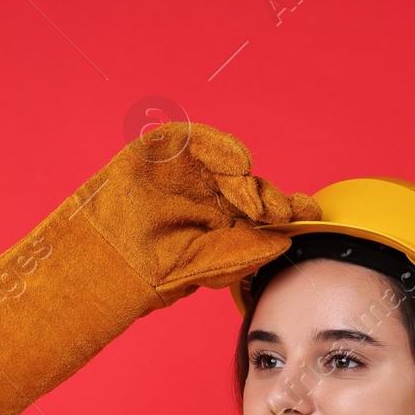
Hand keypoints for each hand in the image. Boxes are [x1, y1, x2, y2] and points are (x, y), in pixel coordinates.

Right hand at [89, 121, 321, 305]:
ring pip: (225, 162)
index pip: (260, 210)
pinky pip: (193, 140)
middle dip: (267, 195)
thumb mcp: (207, 267)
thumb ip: (244, 252)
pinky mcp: (159, 154)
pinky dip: (218, 146)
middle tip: (279, 210)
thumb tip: (284, 242)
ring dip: (243, 174)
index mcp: (221, 222)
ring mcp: (184, 173)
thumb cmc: (153, 275)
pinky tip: (237, 163)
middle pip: (248, 184)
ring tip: (252, 192)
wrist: (105, 266)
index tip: (308, 212)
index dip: (285, 208)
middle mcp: (207, 194)